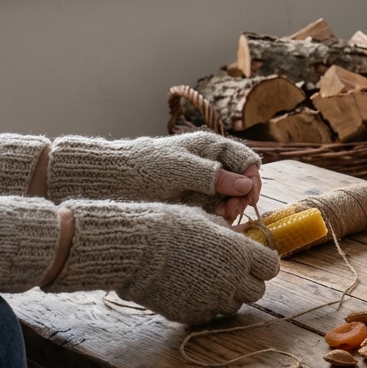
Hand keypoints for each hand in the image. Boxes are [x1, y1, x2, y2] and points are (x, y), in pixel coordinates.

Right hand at [44, 199, 280, 324]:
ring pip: (235, 305)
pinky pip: (210, 314)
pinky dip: (206, 306)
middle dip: (249, 282)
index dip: (264, 264)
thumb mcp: (206, 221)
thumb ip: (230, 234)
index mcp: (240, 253)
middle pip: (257, 291)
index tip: (255, 261)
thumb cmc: (170, 226)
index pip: (271, 267)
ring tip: (210, 281)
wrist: (136, 249)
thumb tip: (244, 239)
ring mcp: (212, 300)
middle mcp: (232, 279)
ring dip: (229, 295)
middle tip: (234, 273)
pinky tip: (192, 291)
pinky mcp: (192, 314)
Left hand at [48, 133, 261, 214]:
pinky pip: (217, 206)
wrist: (113, 181)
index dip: (253, 178)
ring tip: (222, 218)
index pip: (246, 159)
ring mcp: (204, 182)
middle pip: (243, 179)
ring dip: (232, 206)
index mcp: (211, 147)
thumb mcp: (181, 169)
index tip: (249, 198)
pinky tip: (214, 220)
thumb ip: (214, 175)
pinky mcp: (195, 198)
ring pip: (232, 195)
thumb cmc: (145, 168)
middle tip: (232, 212)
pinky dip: (219, 214)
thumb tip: (247, 184)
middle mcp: (212, 163)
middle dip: (243, 196)